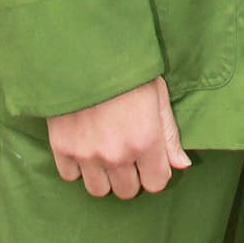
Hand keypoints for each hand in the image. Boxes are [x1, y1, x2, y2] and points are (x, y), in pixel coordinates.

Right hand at [47, 76, 190, 197]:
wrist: (84, 50)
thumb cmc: (128, 68)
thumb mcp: (157, 95)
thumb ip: (169, 134)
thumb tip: (181, 164)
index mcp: (145, 141)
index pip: (156, 183)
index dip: (156, 171)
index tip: (151, 158)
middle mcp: (116, 155)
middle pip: (127, 191)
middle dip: (131, 175)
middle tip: (127, 152)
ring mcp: (87, 154)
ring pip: (99, 190)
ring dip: (104, 176)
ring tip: (105, 152)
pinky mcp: (62, 148)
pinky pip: (70, 176)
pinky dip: (77, 166)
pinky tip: (84, 146)